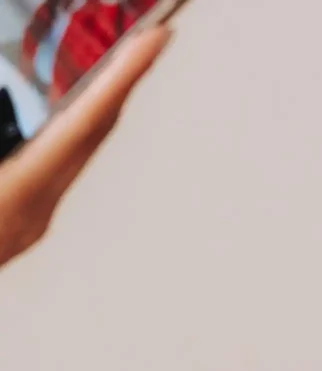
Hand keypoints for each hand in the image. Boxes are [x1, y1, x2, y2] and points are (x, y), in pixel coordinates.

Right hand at [0, 26, 169, 268]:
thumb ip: (6, 135)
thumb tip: (48, 122)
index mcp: (22, 191)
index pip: (88, 120)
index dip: (125, 74)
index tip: (157, 41)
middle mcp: (39, 210)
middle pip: (97, 134)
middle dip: (127, 82)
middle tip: (153, 41)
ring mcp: (33, 223)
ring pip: (82, 154)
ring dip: (102, 108)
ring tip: (124, 68)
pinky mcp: (23, 228)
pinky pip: (61, 172)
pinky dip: (76, 137)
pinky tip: (76, 122)